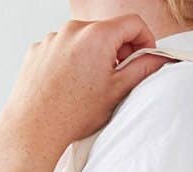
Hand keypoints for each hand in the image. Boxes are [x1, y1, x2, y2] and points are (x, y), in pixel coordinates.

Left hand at [0, 15, 171, 152]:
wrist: (35, 127)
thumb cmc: (73, 113)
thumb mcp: (117, 92)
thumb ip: (142, 69)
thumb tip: (157, 59)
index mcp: (98, 35)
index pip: (133, 23)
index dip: (146, 40)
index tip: (146, 57)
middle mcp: (74, 29)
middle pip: (107, 31)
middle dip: (118, 51)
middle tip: (119, 78)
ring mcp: (53, 37)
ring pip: (84, 41)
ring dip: (94, 57)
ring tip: (90, 87)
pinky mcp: (39, 49)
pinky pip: (63, 49)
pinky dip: (72, 62)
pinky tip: (70, 87)